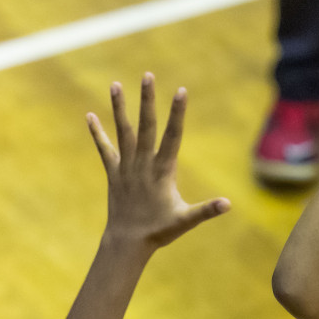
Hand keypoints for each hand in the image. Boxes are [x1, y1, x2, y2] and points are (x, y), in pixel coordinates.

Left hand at [87, 75, 230, 251]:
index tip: (181, 91)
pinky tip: (90, 115)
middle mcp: (142, 164)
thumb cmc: (160, 230)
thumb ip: (207, 210)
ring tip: (116, 84)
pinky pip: (105, 149)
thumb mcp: (186, 220)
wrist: (127, 242)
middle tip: (147, 76)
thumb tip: (228, 204)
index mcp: (162, 171)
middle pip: (146, 126)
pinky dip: (97, 132)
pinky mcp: (114, 173)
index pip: (172, 136)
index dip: (177, 113)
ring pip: (123, 132)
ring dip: (119, 108)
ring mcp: (126, 167)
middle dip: (148, 101)